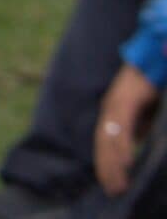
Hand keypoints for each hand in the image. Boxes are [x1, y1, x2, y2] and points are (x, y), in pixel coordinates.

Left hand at [97, 62, 158, 195]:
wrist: (152, 63)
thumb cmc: (149, 87)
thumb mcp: (144, 113)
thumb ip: (138, 127)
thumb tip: (135, 143)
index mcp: (112, 114)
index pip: (103, 144)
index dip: (105, 164)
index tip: (109, 184)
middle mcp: (109, 110)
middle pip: (102, 144)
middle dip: (107, 169)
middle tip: (113, 191)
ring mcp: (115, 105)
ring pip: (109, 138)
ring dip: (113, 163)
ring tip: (119, 183)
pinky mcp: (125, 101)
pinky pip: (121, 127)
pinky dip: (122, 145)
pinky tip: (127, 161)